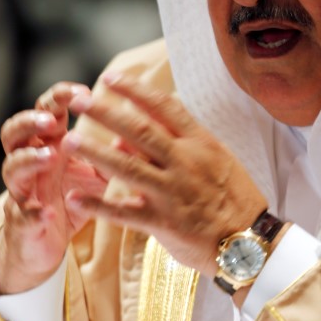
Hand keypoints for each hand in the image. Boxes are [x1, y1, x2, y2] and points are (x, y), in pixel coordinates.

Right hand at [0, 81, 107, 293]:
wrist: (46, 245)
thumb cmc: (71, 200)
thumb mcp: (96, 175)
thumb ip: (111, 154)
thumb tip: (135, 133)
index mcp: (48, 145)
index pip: (45, 111)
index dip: (59, 97)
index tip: (83, 91)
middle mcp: (29, 163)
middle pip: (14, 132)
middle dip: (30, 122)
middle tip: (52, 121)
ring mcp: (22, 191)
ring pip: (12, 168)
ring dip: (29, 159)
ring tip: (49, 157)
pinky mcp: (21, 221)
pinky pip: (22, 214)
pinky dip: (34, 213)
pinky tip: (47, 213)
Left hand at [64, 72, 267, 279]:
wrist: (251, 241)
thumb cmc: (234, 198)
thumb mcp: (216, 159)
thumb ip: (179, 143)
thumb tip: (135, 135)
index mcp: (200, 143)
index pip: (164, 107)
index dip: (135, 91)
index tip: (111, 79)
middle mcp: (185, 163)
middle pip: (139, 131)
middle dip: (106, 112)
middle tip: (78, 99)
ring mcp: (173, 192)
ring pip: (127, 167)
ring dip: (95, 152)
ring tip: (69, 140)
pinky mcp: (163, 222)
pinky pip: (124, 212)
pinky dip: (98, 206)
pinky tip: (75, 198)